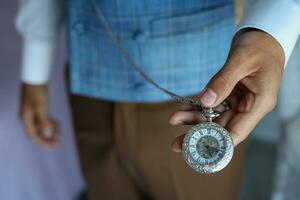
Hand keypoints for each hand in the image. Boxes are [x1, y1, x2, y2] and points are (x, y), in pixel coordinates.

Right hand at [20, 83, 59, 147]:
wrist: (35, 77)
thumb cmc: (36, 91)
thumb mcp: (41, 106)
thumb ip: (44, 121)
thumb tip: (47, 135)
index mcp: (26, 119)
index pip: (34, 135)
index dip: (43, 142)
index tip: (53, 147)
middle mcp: (28, 117)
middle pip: (38, 132)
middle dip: (48, 138)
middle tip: (58, 143)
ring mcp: (32, 112)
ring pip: (42, 126)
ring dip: (51, 131)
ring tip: (61, 136)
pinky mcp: (38, 108)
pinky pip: (44, 119)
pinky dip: (51, 123)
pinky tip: (59, 126)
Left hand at [169, 29, 284, 150]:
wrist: (263, 36)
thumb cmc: (258, 46)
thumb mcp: (240, 60)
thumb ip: (223, 81)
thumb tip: (206, 102)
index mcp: (259, 103)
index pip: (238, 132)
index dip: (217, 143)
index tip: (196, 149)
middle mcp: (249, 107)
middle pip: (222, 128)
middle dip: (198, 135)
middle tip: (176, 143)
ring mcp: (239, 101)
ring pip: (214, 117)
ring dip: (194, 120)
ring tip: (174, 120)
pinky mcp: (230, 94)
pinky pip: (212, 104)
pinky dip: (197, 106)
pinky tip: (182, 108)